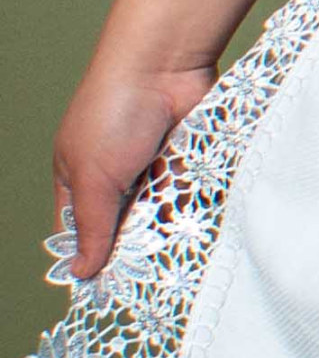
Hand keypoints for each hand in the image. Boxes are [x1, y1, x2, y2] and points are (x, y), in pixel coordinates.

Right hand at [54, 47, 216, 279]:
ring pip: (161, 215)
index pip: (81, 233)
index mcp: (78, 182)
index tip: (107, 292)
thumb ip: (93, 227)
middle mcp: (115, 177)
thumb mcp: (95, 178)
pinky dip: (192, 208)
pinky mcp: (187, 160)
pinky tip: (200, 228)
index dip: (92, 259)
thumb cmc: (114, 114)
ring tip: (175, 254)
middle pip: (125, 228)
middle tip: (148, 278)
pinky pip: (191, 195)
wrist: (165, 66)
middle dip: (136, 247)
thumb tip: (80, 271)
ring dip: (167, 229)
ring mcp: (153, 168)